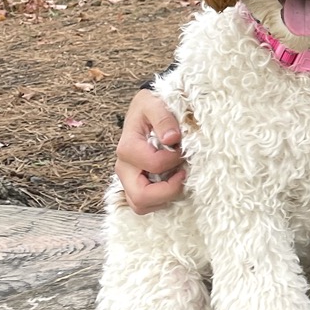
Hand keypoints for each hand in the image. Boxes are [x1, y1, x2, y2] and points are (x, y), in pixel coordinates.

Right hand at [115, 89, 186, 214]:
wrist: (147, 110)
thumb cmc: (151, 107)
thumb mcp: (155, 103)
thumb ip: (163, 118)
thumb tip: (172, 139)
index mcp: (128, 147)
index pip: (154, 165)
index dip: (175, 160)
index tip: (184, 149)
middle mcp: (124, 167)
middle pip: (141, 197)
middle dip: (169, 191)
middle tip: (184, 173)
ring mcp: (129, 179)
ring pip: (141, 205)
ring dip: (165, 197)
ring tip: (178, 177)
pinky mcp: (136, 185)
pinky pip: (146, 204)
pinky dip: (162, 199)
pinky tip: (173, 181)